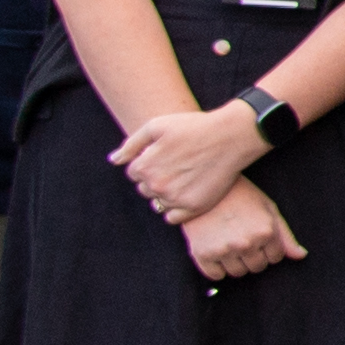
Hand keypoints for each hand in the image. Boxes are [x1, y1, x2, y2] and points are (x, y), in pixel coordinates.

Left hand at [108, 102, 264, 225]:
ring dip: (166, 194)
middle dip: (156, 179)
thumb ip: (131, 144)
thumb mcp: (157, 126)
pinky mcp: (194, 208)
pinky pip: (172, 218)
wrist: (231, 136)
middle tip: (177, 166)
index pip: (134, 174)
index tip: (166, 155)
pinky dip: (176, 209)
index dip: (149, 163)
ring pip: (158, 204)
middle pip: (145, 190)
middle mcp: (157, 186)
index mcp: (144, 167)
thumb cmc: (194, 127)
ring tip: (185, 178)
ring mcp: (175, 199)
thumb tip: (114, 160)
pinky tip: (188, 193)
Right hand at [180, 178, 304, 282]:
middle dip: (253, 256)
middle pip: (257, 267)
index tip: (257, 237)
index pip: (275, 258)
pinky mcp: (202, 253)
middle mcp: (246, 243)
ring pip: (237, 273)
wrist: (203, 187)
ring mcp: (223, 249)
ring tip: (228, 242)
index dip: (267, 248)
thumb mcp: (268, 209)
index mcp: (265, 232)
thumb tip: (300, 256)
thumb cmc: (240, 196)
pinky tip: (215, 250)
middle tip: (242, 238)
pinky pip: (215, 275)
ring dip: (235, 263)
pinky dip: (216, 268)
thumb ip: (285, 235)